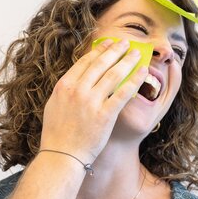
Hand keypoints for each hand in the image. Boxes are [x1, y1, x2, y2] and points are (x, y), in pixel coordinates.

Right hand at [40, 39, 147, 164]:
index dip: (99, 50)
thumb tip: (77, 78)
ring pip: (114, 74)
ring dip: (127, 60)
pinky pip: (123, 93)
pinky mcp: (105, 114)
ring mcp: (91, 102)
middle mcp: (78, 90)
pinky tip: (143, 72)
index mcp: (64, 85)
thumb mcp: (54, 105)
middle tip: (126, 42)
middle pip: (101, 63)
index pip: (85, 61)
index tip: (108, 43)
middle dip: (115, 50)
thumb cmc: (56, 134)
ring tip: (137, 53)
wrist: (62, 156)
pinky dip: (135, 80)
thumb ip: (66, 90)